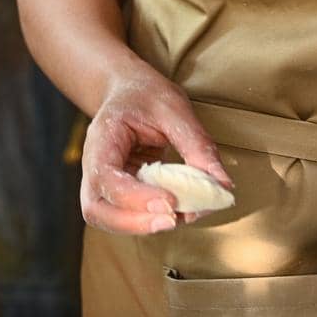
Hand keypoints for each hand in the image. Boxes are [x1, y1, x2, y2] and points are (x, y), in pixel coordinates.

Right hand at [80, 70, 233, 234]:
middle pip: (95, 208)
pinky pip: (126, 214)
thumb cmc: (145, 95)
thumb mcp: (174, 109)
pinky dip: (150, 219)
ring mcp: (102, 181)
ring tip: (179, 218)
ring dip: (141, 226)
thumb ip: (197, 145)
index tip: (169, 201)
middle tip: (172, 220)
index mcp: (102, 138)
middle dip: (133, 223)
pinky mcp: (118, 192)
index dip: (135, 197)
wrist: (128, 91)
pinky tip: (177, 211)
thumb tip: (223, 185)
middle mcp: (94, 165)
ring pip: (106, 218)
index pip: (105, 177)